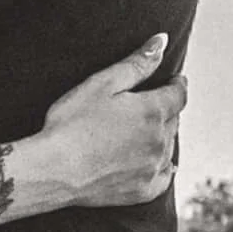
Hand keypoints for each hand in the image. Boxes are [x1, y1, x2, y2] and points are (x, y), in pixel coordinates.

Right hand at [37, 36, 183, 206]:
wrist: (54, 170)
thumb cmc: (72, 122)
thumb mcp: (102, 84)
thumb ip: (136, 63)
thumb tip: (162, 41)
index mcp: (153, 111)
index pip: (178, 94)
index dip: (177, 84)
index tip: (175, 80)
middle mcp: (160, 140)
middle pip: (173, 120)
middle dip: (167, 109)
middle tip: (155, 103)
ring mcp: (153, 167)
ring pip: (169, 146)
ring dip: (163, 136)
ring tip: (150, 130)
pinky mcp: (143, 190)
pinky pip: (165, 176)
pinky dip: (164, 167)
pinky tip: (161, 164)